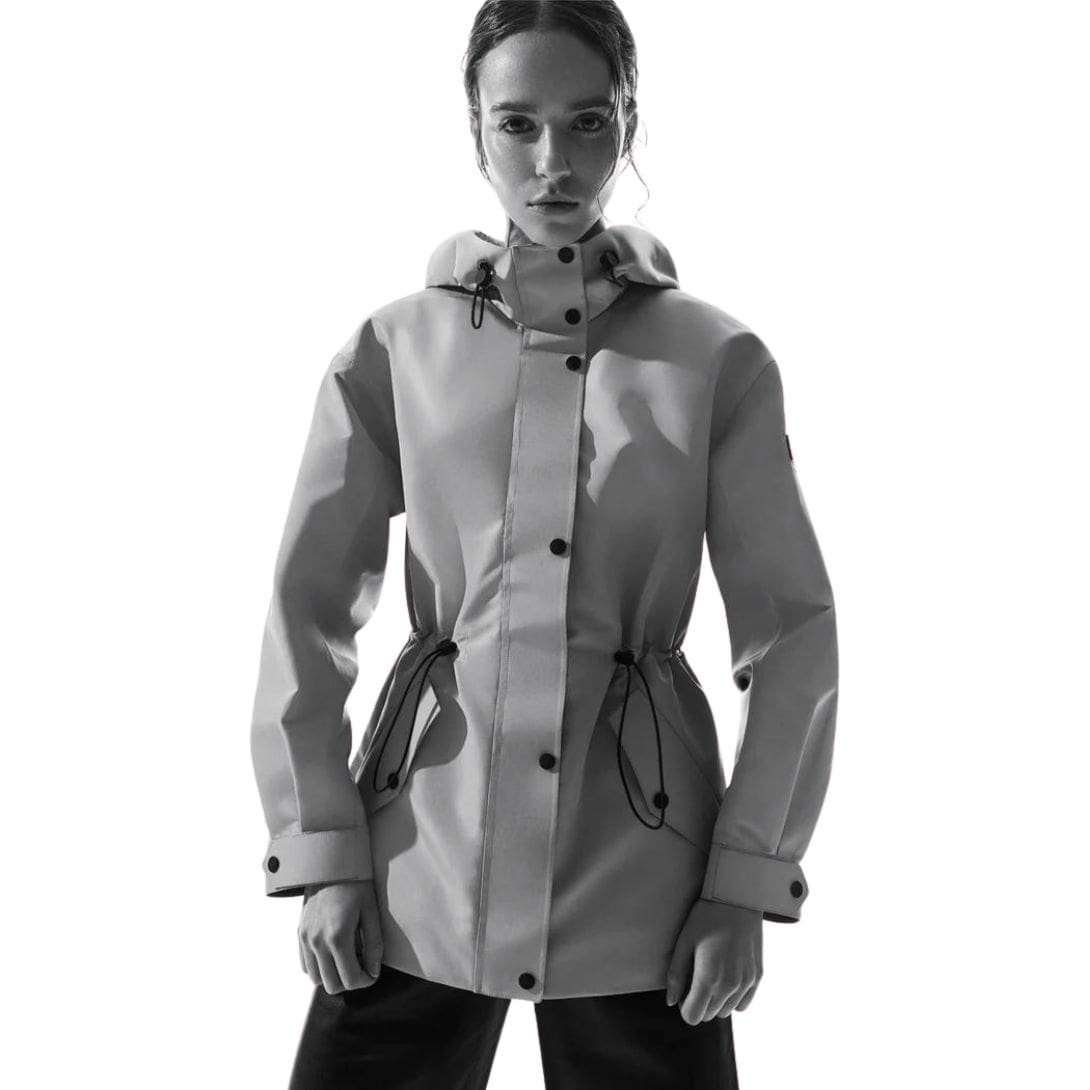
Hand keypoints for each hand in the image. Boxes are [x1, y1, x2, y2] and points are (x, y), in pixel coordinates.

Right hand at [297, 879, 383, 993]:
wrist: (330, 861)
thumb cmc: (355, 883)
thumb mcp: (371, 911)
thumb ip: (374, 945)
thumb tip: (373, 970)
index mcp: (337, 936)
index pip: (350, 979)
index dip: (365, 981)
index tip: (373, 973)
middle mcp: (316, 941)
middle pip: (332, 985)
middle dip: (350, 981)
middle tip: (362, 966)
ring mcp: (304, 938)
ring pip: (316, 979)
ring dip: (333, 976)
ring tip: (347, 958)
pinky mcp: (298, 933)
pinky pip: (305, 965)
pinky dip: (319, 967)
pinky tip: (333, 953)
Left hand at [665, 898, 762, 1024]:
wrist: (737, 898)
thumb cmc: (706, 916)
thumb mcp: (684, 941)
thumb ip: (675, 975)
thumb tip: (671, 1002)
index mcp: (708, 979)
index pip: (693, 1016)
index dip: (684, 1005)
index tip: (683, 987)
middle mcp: (730, 986)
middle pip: (708, 1015)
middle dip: (698, 1001)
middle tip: (695, 976)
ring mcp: (746, 983)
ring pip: (726, 1011)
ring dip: (716, 1000)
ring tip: (711, 973)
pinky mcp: (757, 977)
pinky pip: (743, 1004)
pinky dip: (733, 998)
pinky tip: (726, 977)